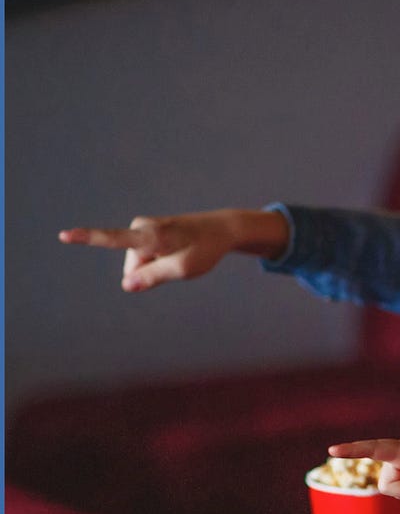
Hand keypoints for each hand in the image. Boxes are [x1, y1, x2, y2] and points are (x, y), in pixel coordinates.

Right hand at [57, 208, 287, 292]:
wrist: (221, 229)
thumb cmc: (205, 249)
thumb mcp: (182, 269)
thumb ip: (153, 277)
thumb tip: (127, 286)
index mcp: (150, 236)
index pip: (113, 239)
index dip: (86, 238)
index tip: (63, 235)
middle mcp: (142, 227)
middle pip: (133, 265)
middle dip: (151, 272)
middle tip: (180, 262)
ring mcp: (144, 228)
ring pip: (140, 262)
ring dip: (159, 266)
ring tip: (181, 254)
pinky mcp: (149, 231)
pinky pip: (147, 256)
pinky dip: (161, 260)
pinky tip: (179, 252)